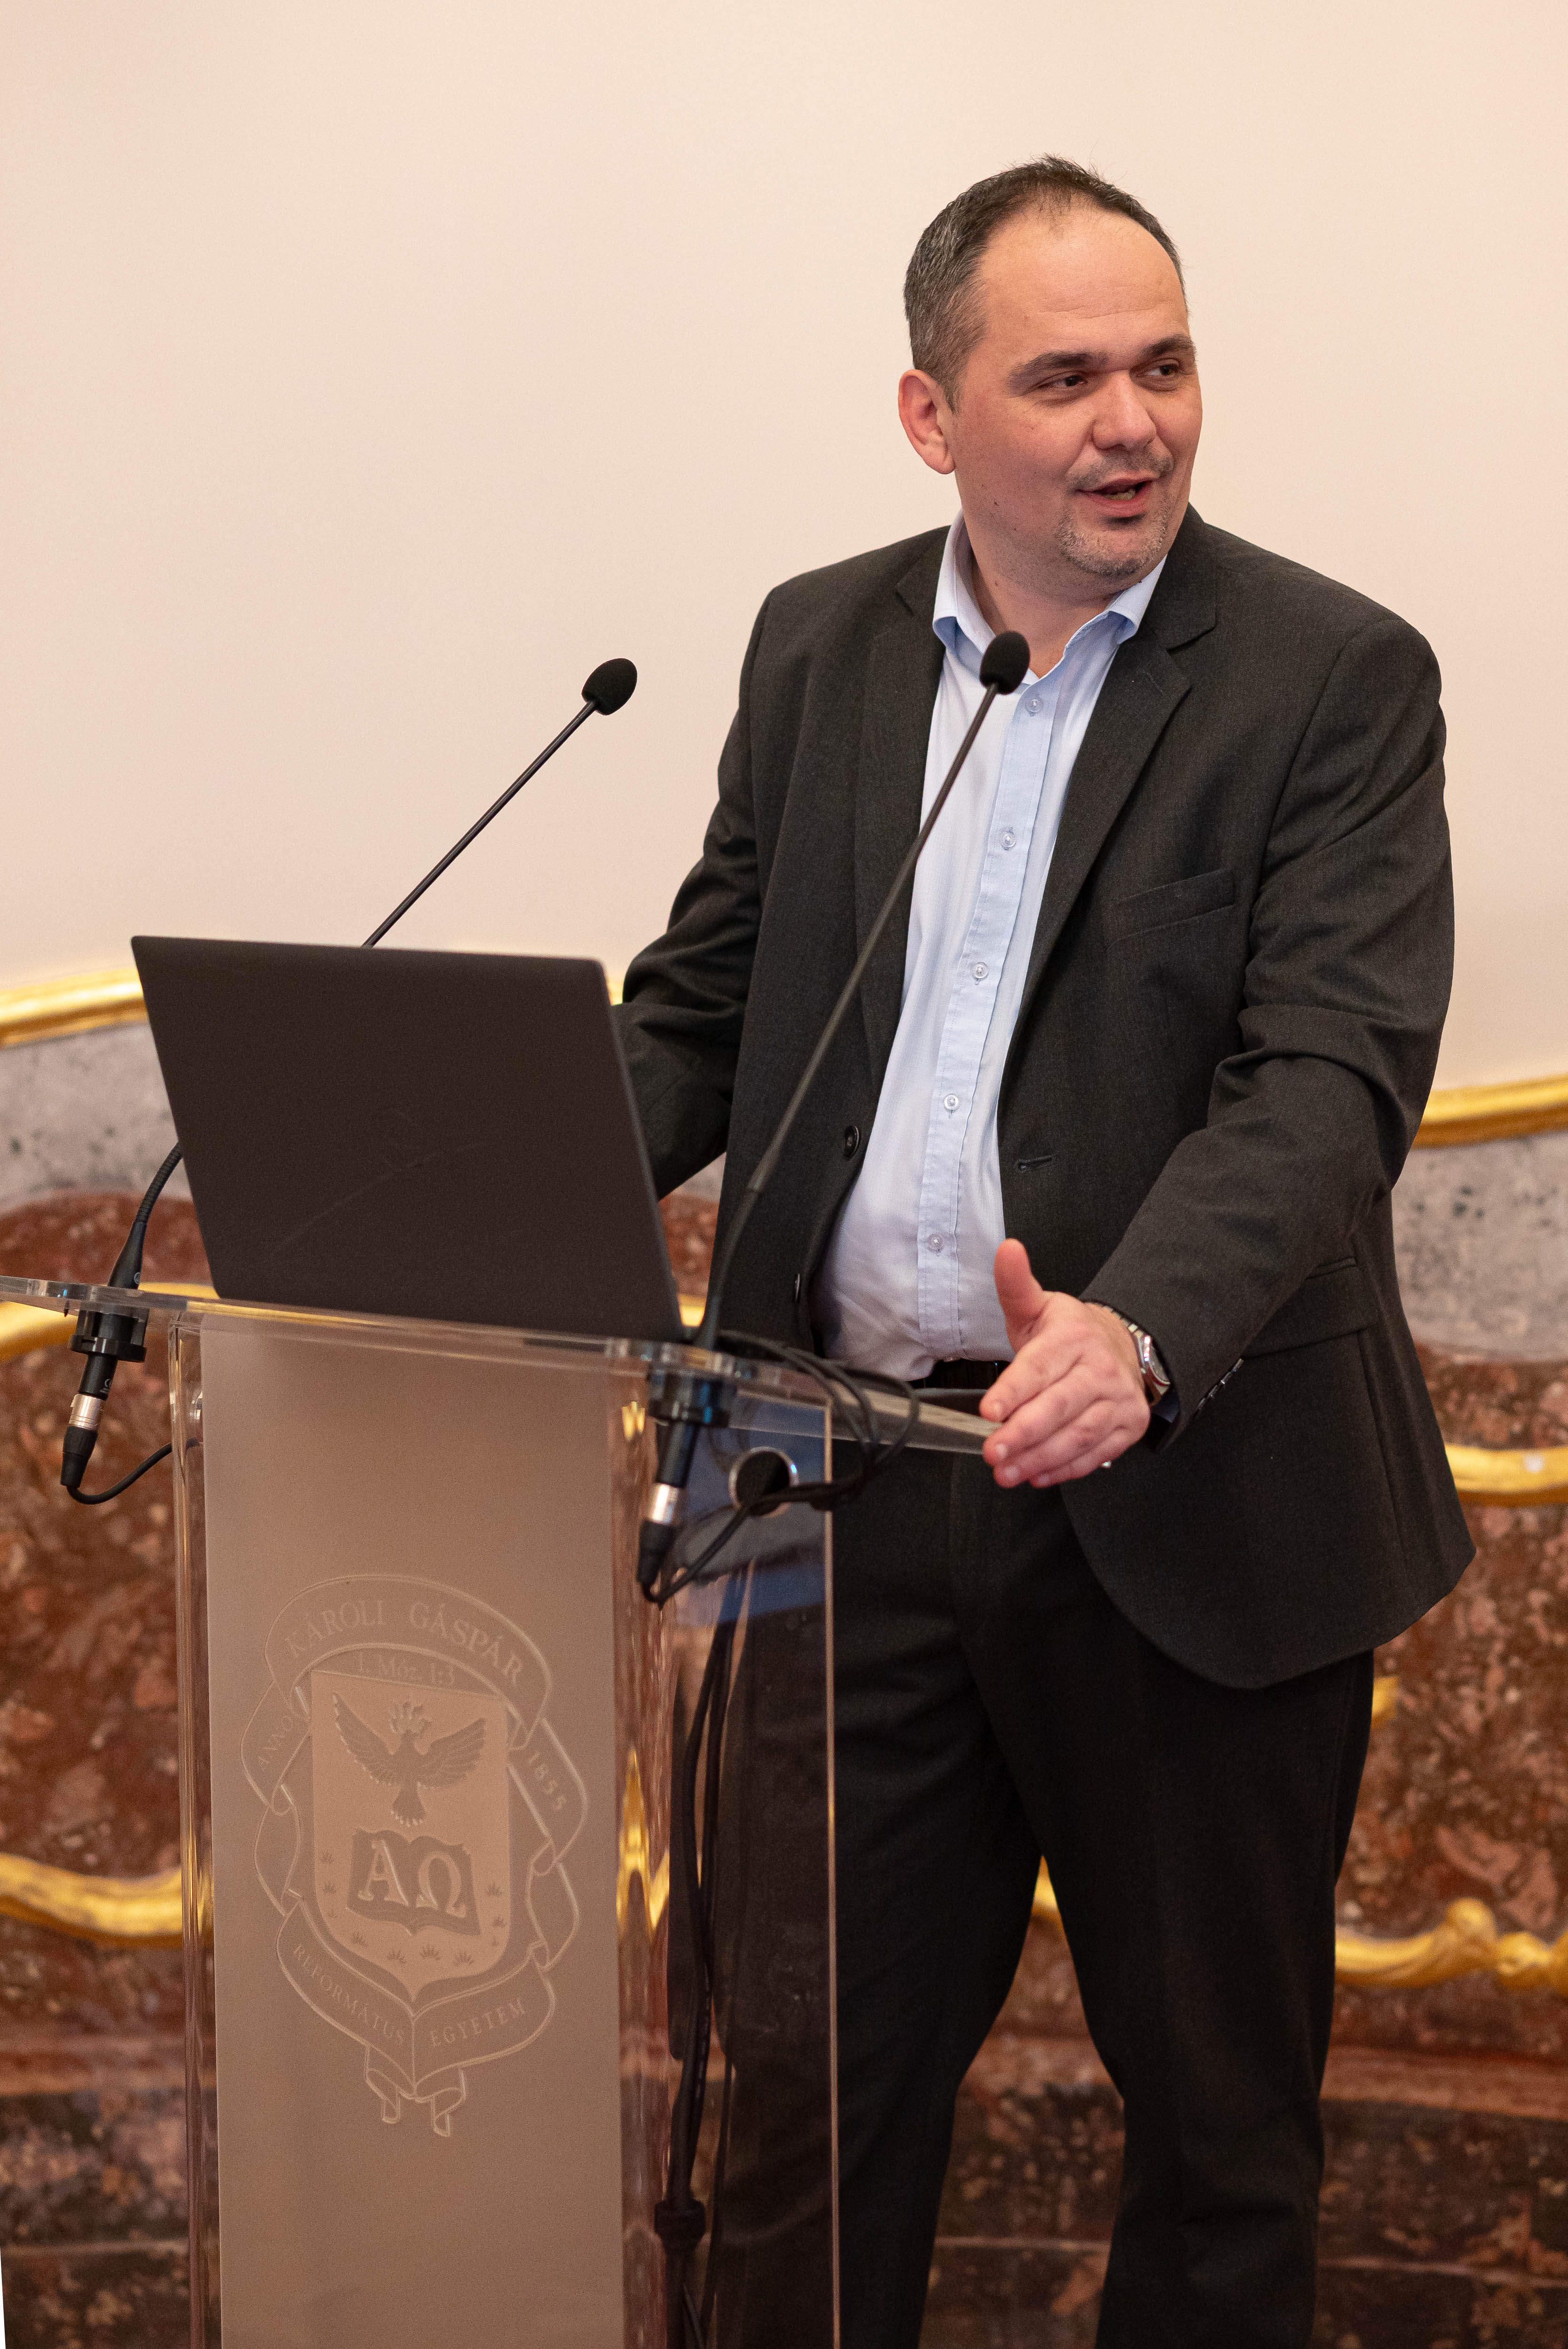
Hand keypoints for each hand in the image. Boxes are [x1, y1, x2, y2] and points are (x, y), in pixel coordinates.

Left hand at [979, 1238, 1150, 1488]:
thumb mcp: (1037, 1306)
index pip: (1040, 1367)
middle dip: (1023, 1433)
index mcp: (1073, 1337)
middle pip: (1060, 1406)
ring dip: (1040, 1457)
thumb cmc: (1067, 1335)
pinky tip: (1037, 1475)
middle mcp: (1100, 1369)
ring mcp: (1119, 1400)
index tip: (988, 1411)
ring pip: (1079, 1435)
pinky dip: (1066, 1469)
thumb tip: (1006, 1249)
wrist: (1121, 1347)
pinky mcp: (1128, 1426)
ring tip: (1006, 1472)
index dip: (1014, 1391)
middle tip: (992, 1452)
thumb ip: (1015, 1285)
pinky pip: (1096, 1454)